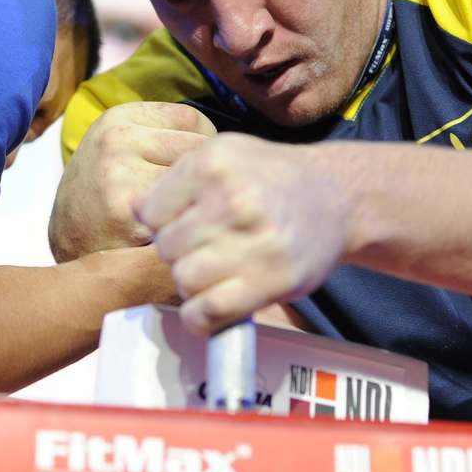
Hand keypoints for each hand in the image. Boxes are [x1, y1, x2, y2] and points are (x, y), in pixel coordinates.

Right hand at [49, 102, 216, 261]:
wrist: (68, 240)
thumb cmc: (106, 191)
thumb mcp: (121, 145)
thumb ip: (163, 134)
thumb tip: (222, 143)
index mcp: (120, 118)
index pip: (193, 120)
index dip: (200, 146)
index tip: (187, 168)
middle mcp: (118, 141)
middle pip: (199, 150)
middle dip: (201, 176)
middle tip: (187, 196)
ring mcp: (121, 177)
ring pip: (195, 183)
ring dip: (195, 201)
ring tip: (177, 213)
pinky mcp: (129, 215)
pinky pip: (184, 213)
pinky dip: (186, 225)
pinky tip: (169, 231)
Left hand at [137, 134, 348, 333]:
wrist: (338, 196)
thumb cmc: (272, 178)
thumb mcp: (224, 154)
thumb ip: (176, 180)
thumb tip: (132, 209)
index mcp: (213, 163)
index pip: (150, 213)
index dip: (164, 224)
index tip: (186, 225)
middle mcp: (233, 199)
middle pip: (166, 249)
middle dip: (181, 253)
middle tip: (207, 249)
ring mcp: (255, 241)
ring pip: (184, 280)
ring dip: (195, 284)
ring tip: (218, 271)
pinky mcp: (272, 280)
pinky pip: (208, 312)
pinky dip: (202, 317)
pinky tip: (213, 305)